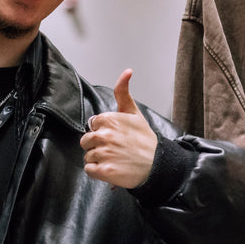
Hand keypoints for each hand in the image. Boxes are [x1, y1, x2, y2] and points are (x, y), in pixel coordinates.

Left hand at [80, 69, 157, 188]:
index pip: (92, 126)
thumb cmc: (145, 140)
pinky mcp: (105, 171)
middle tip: (113, 149)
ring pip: (87, 156)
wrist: (158, 164)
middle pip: (86, 141)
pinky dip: (97, 172)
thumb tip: (127, 71)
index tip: (114, 136)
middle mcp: (105, 136)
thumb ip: (123, 91)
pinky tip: (110, 169)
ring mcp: (104, 154)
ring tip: (114, 159)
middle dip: (96, 146)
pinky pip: (89, 169)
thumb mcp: (134, 112)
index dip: (102, 132)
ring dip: (98, 159)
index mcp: (109, 120)